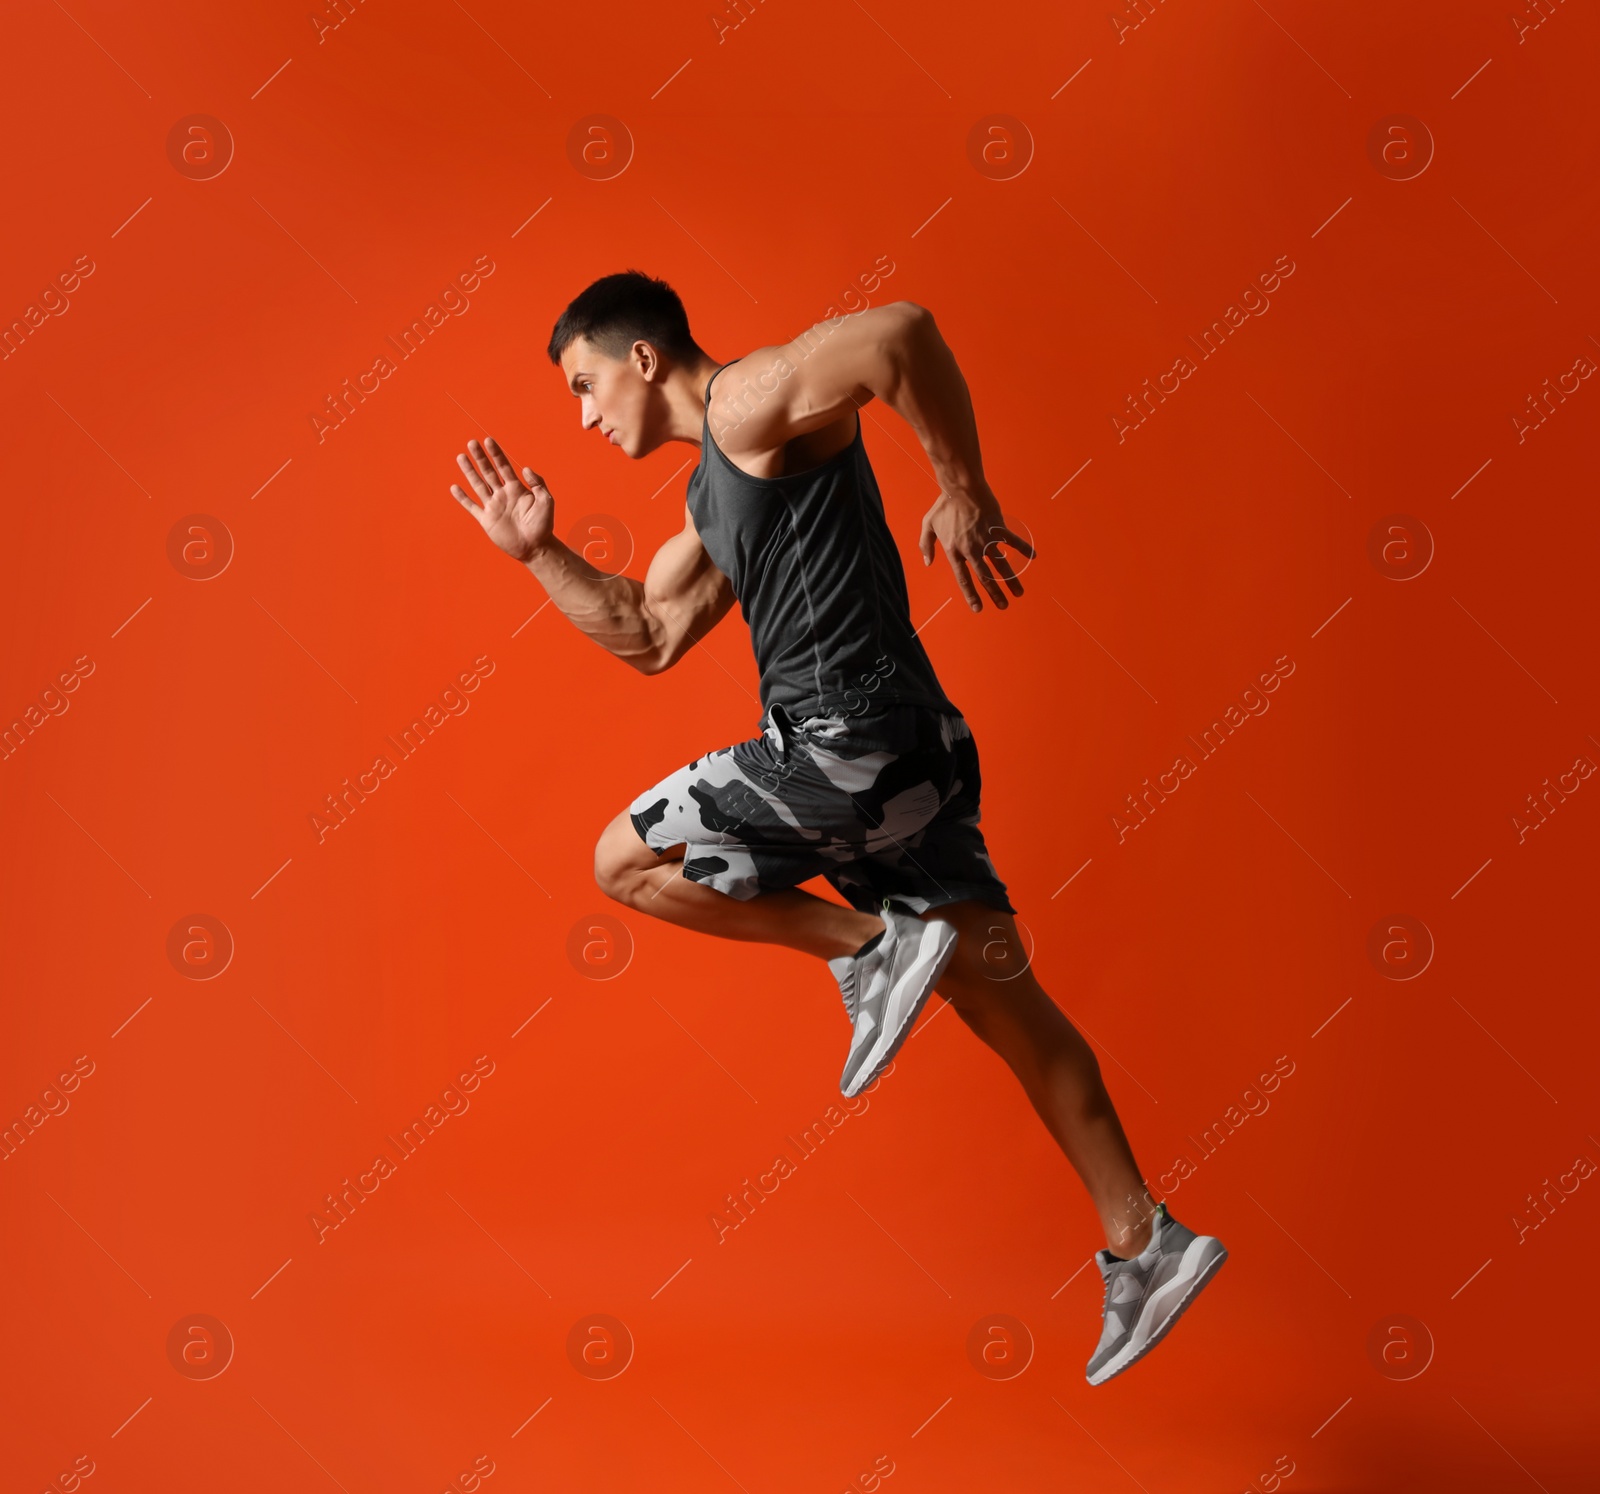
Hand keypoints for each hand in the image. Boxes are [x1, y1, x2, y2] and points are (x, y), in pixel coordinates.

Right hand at [449, 436, 553, 562]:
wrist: (536, 547)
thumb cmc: (543, 525)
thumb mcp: (547, 501)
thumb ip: (538, 484)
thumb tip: (525, 468)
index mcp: (516, 488)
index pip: (503, 466)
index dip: (496, 454)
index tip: (488, 440)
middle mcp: (502, 494)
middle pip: (488, 472)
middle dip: (480, 457)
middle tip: (472, 442)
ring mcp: (493, 506)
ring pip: (478, 485)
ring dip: (469, 471)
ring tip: (461, 457)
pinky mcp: (486, 520)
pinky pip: (472, 507)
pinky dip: (463, 498)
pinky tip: (454, 487)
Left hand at [917, 483, 1034, 610]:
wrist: (961, 487)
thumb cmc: (944, 505)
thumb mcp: (928, 524)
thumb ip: (925, 544)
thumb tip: (927, 562)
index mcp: (954, 551)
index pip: (963, 579)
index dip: (971, 595)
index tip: (978, 609)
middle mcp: (971, 549)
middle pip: (985, 577)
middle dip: (995, 594)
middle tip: (1003, 606)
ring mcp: (986, 539)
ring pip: (1001, 564)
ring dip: (1011, 580)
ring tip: (1019, 593)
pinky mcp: (997, 527)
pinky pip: (1013, 540)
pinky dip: (1023, 547)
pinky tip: (1033, 556)